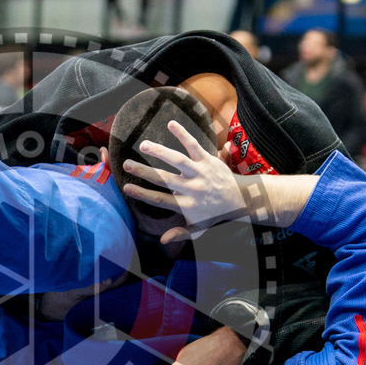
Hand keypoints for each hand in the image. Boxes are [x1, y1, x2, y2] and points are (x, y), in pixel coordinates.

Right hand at [122, 120, 246, 244]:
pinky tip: (170, 123)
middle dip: (144, 171)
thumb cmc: (214, 215)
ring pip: (178, 160)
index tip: (126, 187)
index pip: (159, 199)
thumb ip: (180, 234)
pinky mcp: (208, 160)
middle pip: (164, 179)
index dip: (142, 193)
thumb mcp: (198, 229)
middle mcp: (192, 188)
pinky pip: (194, 145)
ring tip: (143, 145)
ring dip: (160, 151)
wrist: (239, 200)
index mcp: (186, 204)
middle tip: (127, 164)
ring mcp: (200, 173)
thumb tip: (162, 241)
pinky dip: (183, 134)